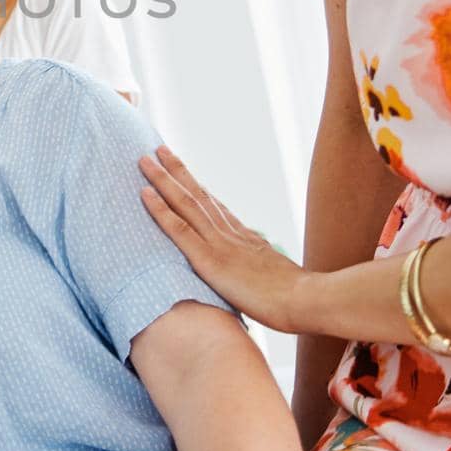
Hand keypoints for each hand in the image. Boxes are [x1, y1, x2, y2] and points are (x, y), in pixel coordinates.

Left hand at [140, 146, 306, 333]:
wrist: (306, 301)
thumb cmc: (296, 300)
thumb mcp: (275, 278)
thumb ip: (260, 270)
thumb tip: (257, 273)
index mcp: (245, 237)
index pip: (215, 206)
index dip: (197, 187)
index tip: (183, 171)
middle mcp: (230, 232)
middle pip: (198, 195)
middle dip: (177, 171)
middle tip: (159, 149)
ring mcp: (219, 243)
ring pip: (185, 203)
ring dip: (163, 179)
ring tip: (145, 160)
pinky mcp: (209, 259)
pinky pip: (179, 229)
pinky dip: (160, 209)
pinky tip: (144, 193)